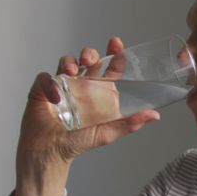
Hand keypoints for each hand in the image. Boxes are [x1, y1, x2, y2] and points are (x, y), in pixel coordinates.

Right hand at [13, 37, 160, 195]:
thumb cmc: (78, 141)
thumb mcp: (108, 132)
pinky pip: (45, 78)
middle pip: (87, 59)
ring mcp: (61, 85)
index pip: (108, 67)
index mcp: (97, 91)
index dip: (113, 54)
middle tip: (90, 60)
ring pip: (66, 62)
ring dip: (70, 62)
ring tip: (72, 71)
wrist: (52, 151)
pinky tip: (56, 97)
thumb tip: (154, 115)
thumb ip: (130, 123)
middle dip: (89, 54)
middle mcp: (81, 84)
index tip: (116, 44)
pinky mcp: (42, 89)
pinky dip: (50, 84)